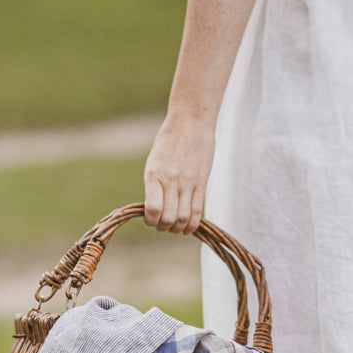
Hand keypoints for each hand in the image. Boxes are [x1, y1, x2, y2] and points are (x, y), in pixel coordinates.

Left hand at [143, 114, 215, 234]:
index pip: (152, 210)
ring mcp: (188, 182)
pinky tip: (187, 230)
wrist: (191, 122)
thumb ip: (155, 185)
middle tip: (162, 225)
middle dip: (163, 227)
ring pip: (182, 217)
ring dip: (177, 228)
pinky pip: (197, 210)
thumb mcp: (154, 162)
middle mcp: (170, 180)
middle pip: (168, 218)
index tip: (151, 219)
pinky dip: (191, 224)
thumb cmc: (169, 141)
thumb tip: (155, 209)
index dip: (150, 221)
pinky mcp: (202, 182)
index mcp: (153, 175)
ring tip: (174, 226)